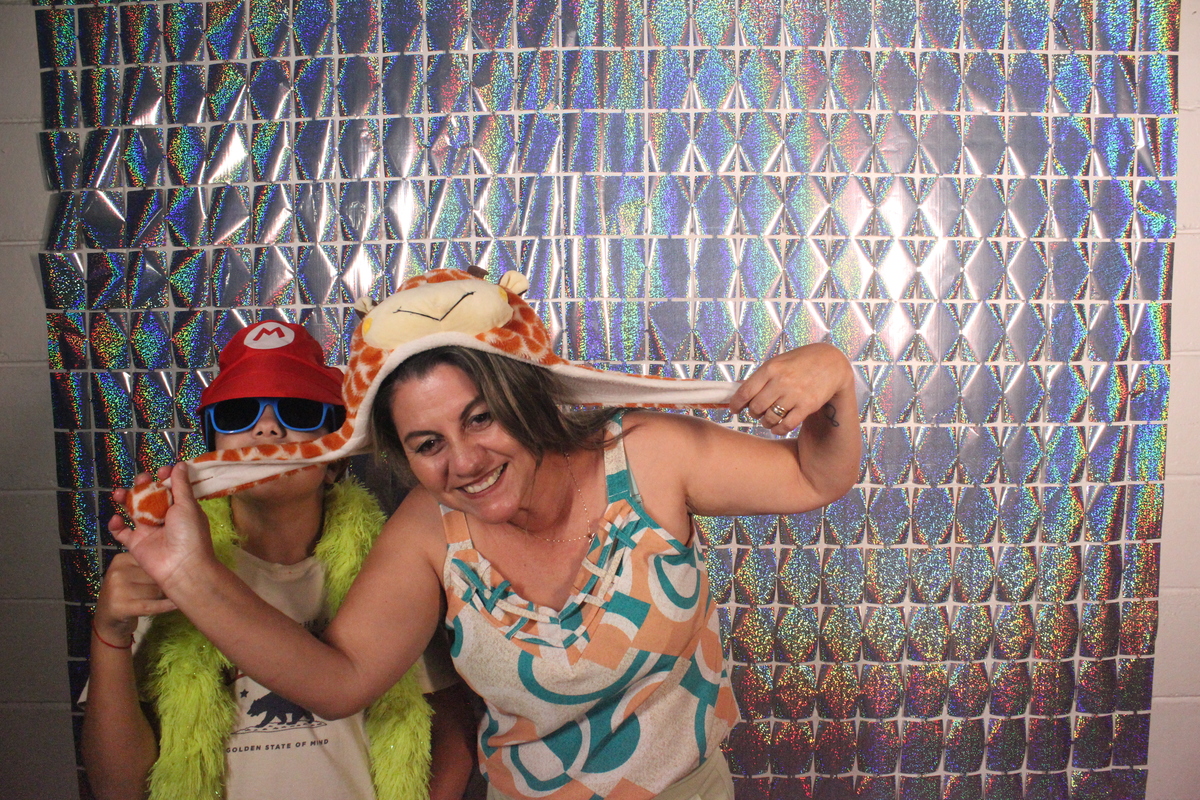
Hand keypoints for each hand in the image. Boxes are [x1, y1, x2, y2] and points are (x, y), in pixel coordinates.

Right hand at [93, 553, 175, 645]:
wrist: (107, 620)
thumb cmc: (126, 594)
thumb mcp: (132, 575)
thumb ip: (148, 567)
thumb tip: (182, 564)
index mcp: (121, 560)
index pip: (152, 562)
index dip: (162, 571)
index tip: (170, 575)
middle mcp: (117, 572)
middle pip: (155, 577)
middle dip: (162, 585)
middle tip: (161, 592)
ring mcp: (116, 590)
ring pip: (155, 592)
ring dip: (161, 597)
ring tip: (155, 600)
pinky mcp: (120, 607)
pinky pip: (151, 606)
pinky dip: (166, 606)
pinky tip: (176, 605)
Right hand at [109, 463, 215, 596]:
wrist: (182, 567)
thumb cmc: (190, 533)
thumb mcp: (187, 505)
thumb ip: (180, 485)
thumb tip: (180, 464)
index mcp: (180, 507)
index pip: (169, 488)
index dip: (165, 478)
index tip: (162, 471)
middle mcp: (164, 517)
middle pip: (148, 496)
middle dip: (142, 485)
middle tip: (141, 478)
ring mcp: (148, 530)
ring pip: (132, 510)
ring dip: (124, 500)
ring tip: (118, 493)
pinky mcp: (136, 543)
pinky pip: (121, 532)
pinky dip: (116, 525)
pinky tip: (117, 519)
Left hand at [728, 343, 855, 435]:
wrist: (831, 362)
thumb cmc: (801, 362)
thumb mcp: (778, 362)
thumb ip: (761, 377)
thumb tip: (740, 393)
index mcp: (771, 368)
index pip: (745, 391)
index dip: (736, 404)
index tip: (733, 410)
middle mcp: (781, 381)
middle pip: (756, 407)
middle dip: (753, 413)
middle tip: (756, 413)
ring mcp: (795, 394)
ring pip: (769, 418)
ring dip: (765, 422)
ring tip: (767, 420)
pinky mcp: (807, 406)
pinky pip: (786, 425)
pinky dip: (778, 429)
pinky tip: (777, 427)